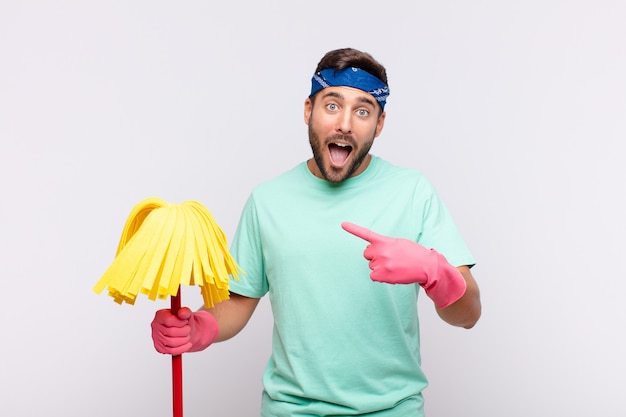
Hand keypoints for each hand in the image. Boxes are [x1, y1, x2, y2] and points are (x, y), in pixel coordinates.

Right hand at [151, 307, 218, 354]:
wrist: (183, 330)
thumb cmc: (183, 321)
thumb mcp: (186, 314)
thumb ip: (185, 311)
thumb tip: (182, 312)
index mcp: (160, 315)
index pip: (169, 320)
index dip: (180, 322)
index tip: (185, 322)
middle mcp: (155, 326)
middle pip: (171, 332)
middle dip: (184, 332)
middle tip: (188, 329)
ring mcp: (156, 338)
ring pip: (171, 343)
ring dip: (184, 340)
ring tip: (188, 336)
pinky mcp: (160, 348)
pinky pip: (171, 351)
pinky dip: (182, 348)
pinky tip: (188, 344)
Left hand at [341, 222, 466, 307]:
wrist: (425, 266)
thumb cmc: (414, 253)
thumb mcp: (399, 243)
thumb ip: (385, 245)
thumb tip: (373, 255)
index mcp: (384, 241)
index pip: (366, 234)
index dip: (353, 229)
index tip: (342, 224)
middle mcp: (380, 251)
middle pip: (367, 254)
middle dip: (375, 255)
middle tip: (390, 257)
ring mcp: (380, 263)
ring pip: (371, 265)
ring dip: (380, 266)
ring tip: (395, 265)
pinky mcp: (381, 275)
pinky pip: (373, 276)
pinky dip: (380, 276)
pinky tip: (392, 273)